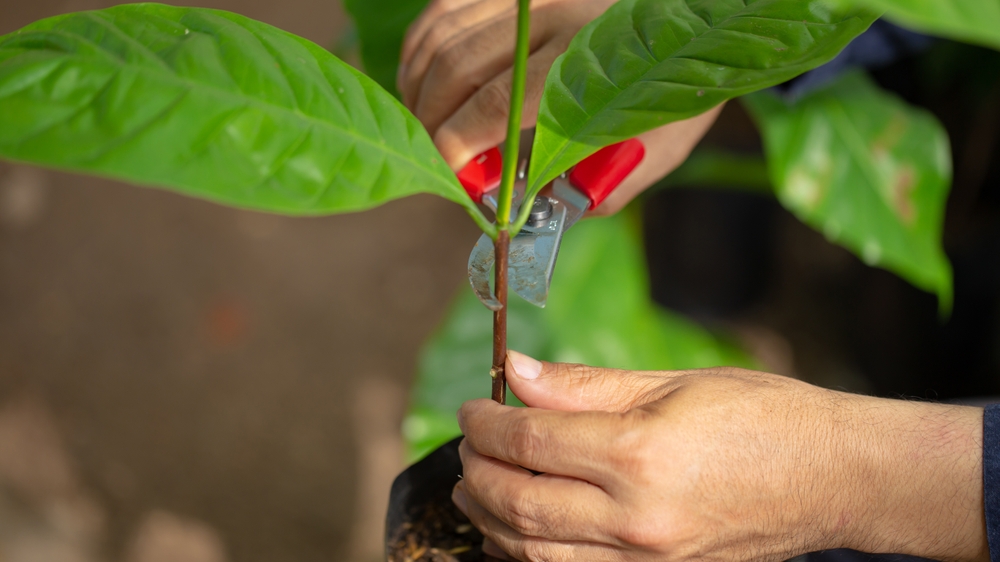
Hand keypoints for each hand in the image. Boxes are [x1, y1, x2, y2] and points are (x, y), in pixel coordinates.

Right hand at [399, 0, 720, 207]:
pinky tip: (427, 83)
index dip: (457, 143)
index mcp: (591, 61)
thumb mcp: (658, 145)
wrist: (694, 16)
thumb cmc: (676, 84)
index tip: (449, 175)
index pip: (499, 101)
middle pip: (457, 67)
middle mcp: (551, 12)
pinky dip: (421, 49)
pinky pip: (443, 9)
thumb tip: (540, 209)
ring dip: (418, 87)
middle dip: (431, 122)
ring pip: (440, 35)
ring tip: (427, 127)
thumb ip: (604, 184)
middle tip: (437, 160)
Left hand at [455, 352, 987, 561]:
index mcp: (639, 455)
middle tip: (468, 443)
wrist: (834, 478)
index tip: (472, 407)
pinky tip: (514, 531)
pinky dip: (526, 555)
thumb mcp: (671, 383)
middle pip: (517, 501)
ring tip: (476, 485)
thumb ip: (583, 384)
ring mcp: (646, 561)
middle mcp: (636, 519)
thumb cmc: (762, 418)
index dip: (485, 423)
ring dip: (489, 518)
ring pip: (532, 551)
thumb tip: (516, 371)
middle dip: (476, 470)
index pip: (528, 442)